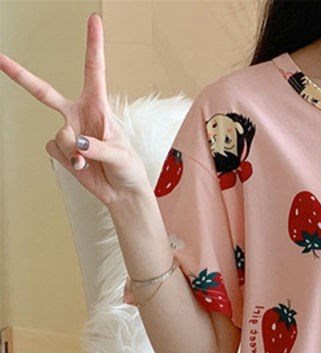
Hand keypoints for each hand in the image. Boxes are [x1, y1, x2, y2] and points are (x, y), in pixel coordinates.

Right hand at [0, 13, 149, 206]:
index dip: (93, 45)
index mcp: (98, 107)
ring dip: (73, 150)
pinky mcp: (61, 149)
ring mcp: (68, 131)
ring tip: (88, 160)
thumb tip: (76, 142)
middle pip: (43, 92)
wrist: (122, 193)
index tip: (94, 19)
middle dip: (20, 75)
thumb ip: (99, 148)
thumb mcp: (122, 156)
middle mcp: (79, 114)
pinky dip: (68, 161)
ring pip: (58, 134)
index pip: (94, 71)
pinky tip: (81, 165)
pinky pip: (55, 150)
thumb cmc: (129, 169)